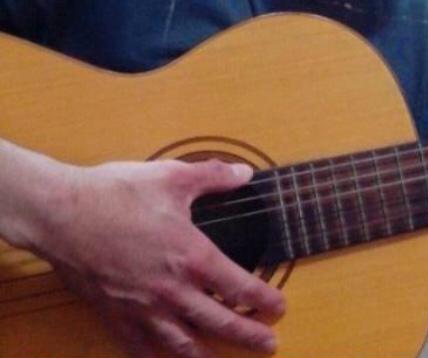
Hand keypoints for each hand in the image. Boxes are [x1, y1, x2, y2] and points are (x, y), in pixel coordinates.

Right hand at [40, 158, 284, 357]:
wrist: (62, 215)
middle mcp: (172, 290)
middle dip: (249, 336)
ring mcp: (142, 309)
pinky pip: (142, 349)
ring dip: (209, 354)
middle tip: (271, 344)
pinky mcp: (115, 317)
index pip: (240, 287)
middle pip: (220, 324)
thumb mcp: (173, 176)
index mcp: (192, 256)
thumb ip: (214, 177)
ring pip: (184, 345)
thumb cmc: (118, 193)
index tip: (279, 307)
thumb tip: (246, 173)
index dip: (264, 300)